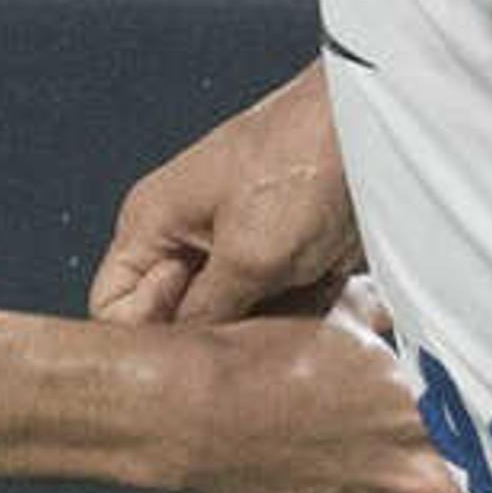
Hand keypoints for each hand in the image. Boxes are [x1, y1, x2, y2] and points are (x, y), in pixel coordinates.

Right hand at [93, 67, 361, 327]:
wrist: (378, 131)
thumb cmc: (304, 161)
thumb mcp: (249, 256)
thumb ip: (207, 314)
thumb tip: (188, 361)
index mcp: (153, 222)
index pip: (113, 306)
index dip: (145, 335)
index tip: (190, 341)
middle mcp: (186, 237)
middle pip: (176, 320)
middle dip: (212, 340)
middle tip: (249, 343)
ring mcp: (236, 246)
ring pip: (232, 321)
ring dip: (264, 332)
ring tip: (296, 319)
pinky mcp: (283, 256)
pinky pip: (277, 308)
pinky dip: (300, 318)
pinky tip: (323, 310)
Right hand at [166, 312, 456, 492]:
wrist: (188, 410)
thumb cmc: (259, 357)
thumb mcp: (341, 311)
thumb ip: (396, 321)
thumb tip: (419, 311)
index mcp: (429, 419)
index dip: (476, 436)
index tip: (465, 431)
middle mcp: (412, 484)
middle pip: (452, 492)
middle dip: (425, 471)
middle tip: (387, 445)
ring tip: (336, 470)